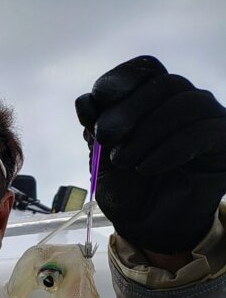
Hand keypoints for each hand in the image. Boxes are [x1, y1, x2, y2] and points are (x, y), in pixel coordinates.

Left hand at [75, 56, 225, 254]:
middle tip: (106, 136)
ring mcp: (208, 120)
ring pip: (186, 103)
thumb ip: (95, 129)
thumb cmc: (128, 191)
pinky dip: (169, 149)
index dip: (123, 77)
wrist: (148, 228)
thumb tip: (85, 100)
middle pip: (165, 83)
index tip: (99, 95)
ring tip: (125, 161)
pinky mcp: (223, 143)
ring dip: (148, 132)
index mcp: (154, 101)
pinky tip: (146, 168)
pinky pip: (202, 132)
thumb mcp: (102, 160)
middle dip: (130, 108)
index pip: (146, 70)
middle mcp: (185, 104)